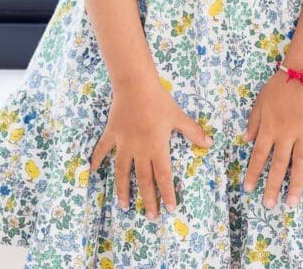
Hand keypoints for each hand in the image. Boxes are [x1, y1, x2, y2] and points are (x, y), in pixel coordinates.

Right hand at [89, 76, 213, 220]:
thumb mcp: (178, 116)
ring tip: (124, 206)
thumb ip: (193, 131)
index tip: (170, 208)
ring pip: (122, 172)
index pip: (164, 175)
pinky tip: (93, 172)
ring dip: (123, 190)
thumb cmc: (159, 100)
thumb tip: (209, 143)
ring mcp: (123, 144)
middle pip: (144, 180)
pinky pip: (102, 150)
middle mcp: (139, 150)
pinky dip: (97, 160)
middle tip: (151, 217)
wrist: (135, 85)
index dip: (167, 192)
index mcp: (157, 147)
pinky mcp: (111, 134)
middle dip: (148, 199)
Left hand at [242, 67, 302, 207]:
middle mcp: (286, 133)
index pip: (259, 154)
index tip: (249, 189)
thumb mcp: (260, 100)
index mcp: (270, 126)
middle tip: (269, 206)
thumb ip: (254, 121)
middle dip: (273, 186)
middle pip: (279, 164)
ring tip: (292, 202)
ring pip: (301, 162)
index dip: (254, 172)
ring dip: (296, 183)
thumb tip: (245, 141)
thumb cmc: (280, 84)